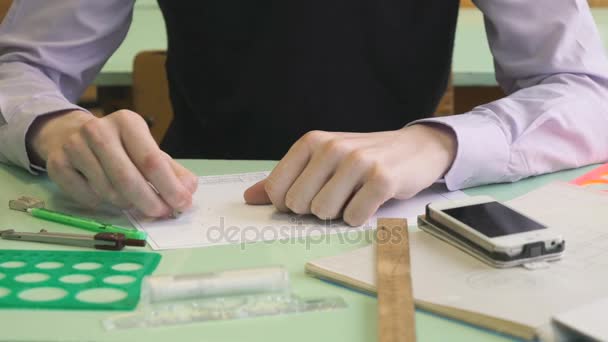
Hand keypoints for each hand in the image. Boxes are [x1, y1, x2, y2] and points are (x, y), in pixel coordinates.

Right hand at [27, 109, 197, 216]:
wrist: (68, 133)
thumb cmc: (118, 145)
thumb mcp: (146, 148)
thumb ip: (171, 169)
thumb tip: (189, 189)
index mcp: (127, 122)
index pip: (152, 160)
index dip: (169, 187)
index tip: (182, 204)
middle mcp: (98, 130)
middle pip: (128, 179)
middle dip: (150, 202)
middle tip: (162, 213)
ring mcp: (74, 147)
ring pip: (108, 192)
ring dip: (127, 204)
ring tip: (135, 200)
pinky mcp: (57, 164)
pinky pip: (87, 198)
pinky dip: (103, 204)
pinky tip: (108, 195)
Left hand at [244, 124, 456, 225]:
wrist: (414, 149)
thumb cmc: (362, 158)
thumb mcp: (321, 161)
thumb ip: (285, 178)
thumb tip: (249, 198)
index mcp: (311, 142)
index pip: (277, 189)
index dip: (290, 204)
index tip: (310, 195)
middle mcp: (332, 147)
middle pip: (299, 204)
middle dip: (316, 209)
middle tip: (338, 194)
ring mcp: (358, 162)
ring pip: (324, 212)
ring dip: (339, 213)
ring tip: (354, 196)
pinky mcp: (382, 179)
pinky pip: (354, 217)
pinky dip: (360, 217)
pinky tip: (370, 201)